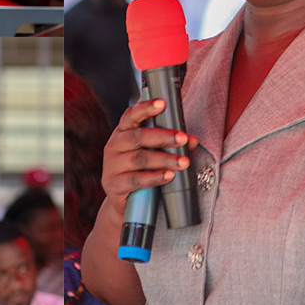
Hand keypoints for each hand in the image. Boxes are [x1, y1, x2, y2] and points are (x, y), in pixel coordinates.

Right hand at [101, 99, 198, 218]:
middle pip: (138, 137)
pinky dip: (155, 177)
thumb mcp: (152, 152)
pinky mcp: (114, 184)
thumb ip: (170, 144)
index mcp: (122, 132)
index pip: (131, 115)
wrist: (125, 202)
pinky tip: (169, 176)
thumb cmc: (141, 170)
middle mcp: (114, 145)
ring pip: (139, 158)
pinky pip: (136, 180)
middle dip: (163, 136)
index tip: (162, 103)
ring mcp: (112, 165)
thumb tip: (192, 140)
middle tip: (183, 138)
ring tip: (183, 162)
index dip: (146, 108)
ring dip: (164, 159)